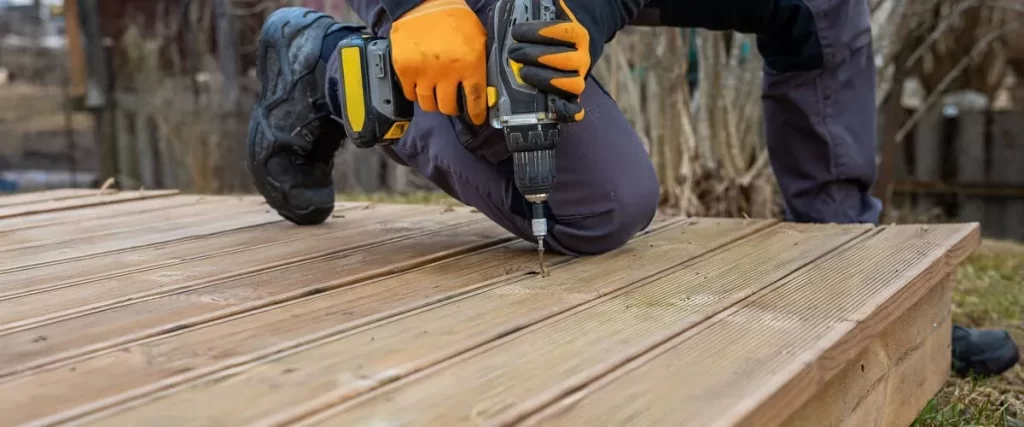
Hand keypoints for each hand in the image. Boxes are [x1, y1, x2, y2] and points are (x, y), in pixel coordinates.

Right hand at [390, 0, 488, 124]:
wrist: (423, 3)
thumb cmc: (454, 19)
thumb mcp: (478, 38)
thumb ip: (481, 63)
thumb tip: (488, 88)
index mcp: (470, 63)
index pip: (475, 100)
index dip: (476, 114)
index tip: (476, 118)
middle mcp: (447, 72)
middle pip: (449, 107)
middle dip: (453, 108)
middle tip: (453, 103)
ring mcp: (424, 72)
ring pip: (429, 104)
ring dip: (434, 103)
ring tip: (436, 94)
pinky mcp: (405, 69)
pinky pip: (410, 94)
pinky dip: (415, 93)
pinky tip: (421, 85)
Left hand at [506, 0, 589, 121]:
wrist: (576, 43)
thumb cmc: (553, 28)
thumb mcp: (550, 11)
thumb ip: (540, 6)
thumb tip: (528, 2)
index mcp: (578, 34)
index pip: (563, 32)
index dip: (540, 32)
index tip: (516, 31)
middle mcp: (582, 57)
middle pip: (565, 60)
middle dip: (536, 56)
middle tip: (513, 52)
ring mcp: (579, 78)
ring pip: (571, 84)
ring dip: (546, 80)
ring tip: (523, 73)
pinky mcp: (572, 96)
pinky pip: (575, 109)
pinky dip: (567, 112)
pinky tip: (554, 108)